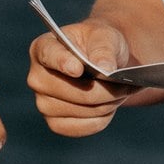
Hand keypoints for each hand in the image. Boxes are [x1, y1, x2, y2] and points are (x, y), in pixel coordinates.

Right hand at [26, 18, 133, 136]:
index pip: (48, 55)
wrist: (103, 65)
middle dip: (102, 90)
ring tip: (121, 92)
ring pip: (80, 110)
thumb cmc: (100, 45)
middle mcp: (37, 77)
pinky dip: (102, 118)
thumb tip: (104, 68)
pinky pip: (83, 126)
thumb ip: (104, 49)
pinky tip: (109, 105)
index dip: (61, 63)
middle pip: (69, 90)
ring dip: (106, 104)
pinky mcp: (56, 123)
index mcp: (43, 48)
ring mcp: (43, 103)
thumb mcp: (106, 37)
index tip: (78, 69)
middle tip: (126, 85)